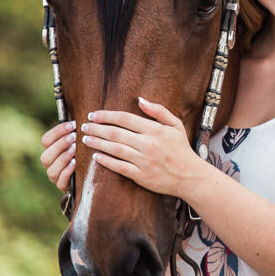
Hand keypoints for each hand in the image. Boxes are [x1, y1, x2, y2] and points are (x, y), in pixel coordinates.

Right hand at [40, 120, 75, 190]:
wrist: (88, 176)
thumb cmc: (82, 154)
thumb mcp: (78, 142)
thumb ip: (75, 132)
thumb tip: (79, 118)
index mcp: (50, 150)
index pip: (46, 140)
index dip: (58, 131)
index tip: (73, 125)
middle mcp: (49, 164)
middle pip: (46, 155)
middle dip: (60, 144)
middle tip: (74, 137)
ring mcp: (54, 176)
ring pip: (52, 168)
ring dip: (63, 157)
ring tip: (75, 149)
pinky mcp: (62, 186)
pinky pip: (61, 180)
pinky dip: (67, 171)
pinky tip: (75, 163)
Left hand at [80, 99, 200, 195]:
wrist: (190, 176)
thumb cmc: (181, 149)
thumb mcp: (175, 125)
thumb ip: (158, 111)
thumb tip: (140, 99)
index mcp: (155, 130)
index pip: (125, 118)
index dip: (106, 115)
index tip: (93, 115)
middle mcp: (148, 144)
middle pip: (116, 133)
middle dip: (96, 128)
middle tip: (84, 126)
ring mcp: (144, 161)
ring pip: (115, 149)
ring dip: (97, 143)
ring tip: (85, 139)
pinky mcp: (141, 176)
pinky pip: (119, 167)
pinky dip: (106, 161)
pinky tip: (96, 156)